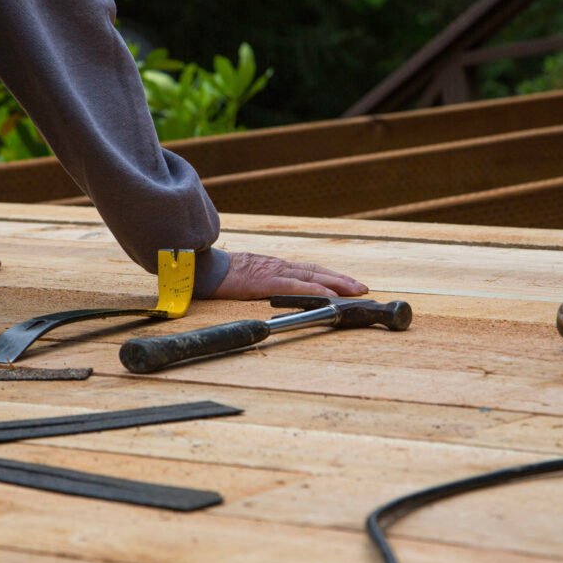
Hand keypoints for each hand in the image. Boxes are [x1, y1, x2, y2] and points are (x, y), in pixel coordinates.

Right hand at [208, 252, 367, 299]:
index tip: (347, 283)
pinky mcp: (265, 281)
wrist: (200, 268)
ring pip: (311, 276)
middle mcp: (278, 266)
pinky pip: (296, 286)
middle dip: (341, 279)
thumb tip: (267, 291)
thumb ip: (260, 283)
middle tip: (362, 288)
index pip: (308, 270)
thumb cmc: (219, 275)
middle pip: (316, 271)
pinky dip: (315, 290)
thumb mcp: (245, 278)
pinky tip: (329, 296)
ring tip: (355, 290)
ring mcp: (273, 272)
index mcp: (274, 267)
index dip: (329, 276)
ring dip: (336, 283)